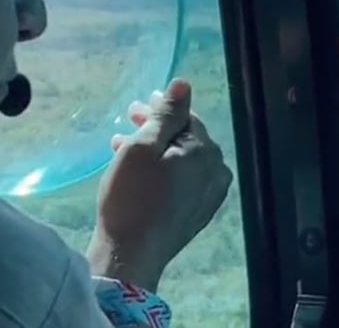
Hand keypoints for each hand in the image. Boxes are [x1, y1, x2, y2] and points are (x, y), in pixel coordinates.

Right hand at [86, 78, 232, 291]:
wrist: (131, 255)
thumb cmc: (132, 197)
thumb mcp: (143, 147)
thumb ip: (166, 114)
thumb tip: (184, 84)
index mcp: (206, 152)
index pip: (186, 118)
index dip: (160, 108)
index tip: (137, 106)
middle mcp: (215, 172)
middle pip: (185, 138)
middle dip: (157, 128)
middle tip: (128, 120)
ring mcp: (209, 195)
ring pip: (182, 160)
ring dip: (155, 149)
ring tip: (123, 146)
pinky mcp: (197, 214)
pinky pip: (182, 180)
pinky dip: (162, 170)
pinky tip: (139, 170)